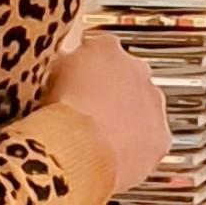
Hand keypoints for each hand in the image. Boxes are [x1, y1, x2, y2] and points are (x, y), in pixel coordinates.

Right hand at [43, 29, 170, 200]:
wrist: (82, 149)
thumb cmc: (60, 111)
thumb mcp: (45, 77)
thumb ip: (56, 64)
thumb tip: (55, 63)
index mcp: (106, 47)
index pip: (96, 47)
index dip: (81, 66)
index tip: (71, 79)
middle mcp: (137, 70)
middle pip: (124, 76)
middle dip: (108, 92)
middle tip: (84, 110)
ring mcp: (152, 104)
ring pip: (140, 108)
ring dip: (123, 120)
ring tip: (96, 138)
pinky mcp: (160, 138)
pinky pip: (150, 142)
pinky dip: (135, 148)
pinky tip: (112, 157)